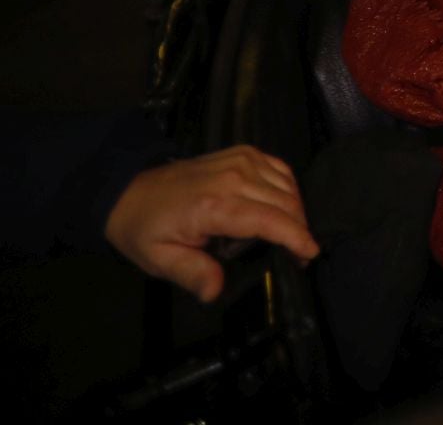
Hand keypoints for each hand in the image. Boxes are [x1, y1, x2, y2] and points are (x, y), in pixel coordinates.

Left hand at [104, 146, 318, 303]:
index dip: (295, 237)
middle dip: (300, 229)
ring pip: (287, 185)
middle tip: (299, 256)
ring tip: (292, 235)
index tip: (310, 254)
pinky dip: (289, 188)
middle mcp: (233, 177)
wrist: (129, 191)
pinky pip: (280, 168)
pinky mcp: (244, 153)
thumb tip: (215, 291)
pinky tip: (285, 205)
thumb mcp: (160, 259)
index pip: (269, 219)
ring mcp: (240, 160)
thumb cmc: (145, 229)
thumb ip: (192, 273)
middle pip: (285, 202)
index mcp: (214, 205)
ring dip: (297, 211)